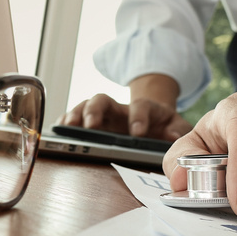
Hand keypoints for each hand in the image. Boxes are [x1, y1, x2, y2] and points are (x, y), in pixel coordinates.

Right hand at [60, 93, 191, 141]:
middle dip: (95, 111)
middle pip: (102, 100)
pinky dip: (64, 121)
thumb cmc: (162, 124)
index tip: (138, 133)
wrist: (152, 118)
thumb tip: (172, 135)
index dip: (138, 118)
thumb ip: (177, 129)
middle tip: (91, 126)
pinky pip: (74, 118)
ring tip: (68, 127)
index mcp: (142, 108)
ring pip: (85, 106)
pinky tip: (59, 130)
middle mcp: (118, 109)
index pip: (140, 107)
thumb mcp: (176, 125)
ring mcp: (103, 115)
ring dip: (75, 115)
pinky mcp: (91, 123)